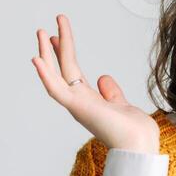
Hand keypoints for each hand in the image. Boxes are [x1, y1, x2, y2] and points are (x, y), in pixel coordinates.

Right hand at [31, 13, 159, 152]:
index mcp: (89, 101)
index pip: (73, 73)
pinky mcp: (76, 107)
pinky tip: (37, 58)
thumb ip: (111, 92)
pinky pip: (56, 89)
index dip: (65, 54)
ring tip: (42, 32)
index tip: (58, 37)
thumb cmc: (134, 132)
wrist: (139, 146)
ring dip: (47, 53)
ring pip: (57, 74)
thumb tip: (103, 77)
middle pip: (63, 69)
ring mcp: (76, 104)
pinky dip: (45, 75)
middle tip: (45, 29)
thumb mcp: (121, 104)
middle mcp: (79, 102)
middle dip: (55, 48)